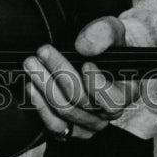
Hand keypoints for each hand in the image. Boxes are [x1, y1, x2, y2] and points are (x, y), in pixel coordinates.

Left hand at [23, 16, 139, 139]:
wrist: (101, 55)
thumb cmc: (110, 44)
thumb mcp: (113, 30)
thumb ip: (103, 34)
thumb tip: (84, 47)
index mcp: (125, 93)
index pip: (111, 99)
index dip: (97, 84)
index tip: (85, 63)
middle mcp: (108, 114)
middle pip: (81, 101)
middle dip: (59, 73)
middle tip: (43, 51)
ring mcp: (89, 123)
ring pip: (65, 112)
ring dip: (44, 87)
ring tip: (32, 65)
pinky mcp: (72, 127)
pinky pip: (55, 126)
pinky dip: (40, 106)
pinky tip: (31, 87)